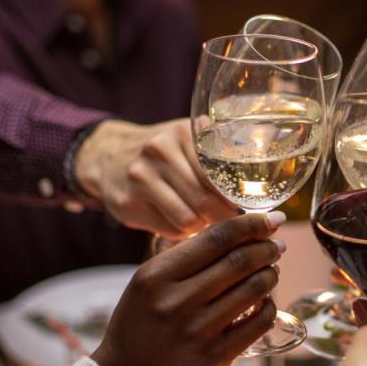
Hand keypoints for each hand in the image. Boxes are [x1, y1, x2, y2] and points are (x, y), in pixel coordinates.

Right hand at [75, 118, 236, 238]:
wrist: (108, 156)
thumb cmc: (164, 153)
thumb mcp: (188, 140)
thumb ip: (219, 153)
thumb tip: (258, 189)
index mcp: (182, 133)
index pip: (219, 175)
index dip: (236, 197)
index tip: (247, 208)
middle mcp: (159, 151)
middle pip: (205, 200)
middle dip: (222, 216)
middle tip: (230, 222)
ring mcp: (140, 177)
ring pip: (188, 219)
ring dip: (201, 227)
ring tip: (204, 221)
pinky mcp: (127, 203)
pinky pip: (169, 229)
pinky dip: (181, 232)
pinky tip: (180, 222)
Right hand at [91, 213, 284, 365]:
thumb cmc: (143, 316)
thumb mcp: (150, 278)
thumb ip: (189, 255)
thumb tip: (241, 230)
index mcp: (157, 276)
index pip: (216, 239)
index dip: (251, 225)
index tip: (272, 219)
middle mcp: (176, 302)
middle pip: (239, 262)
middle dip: (266, 248)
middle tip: (277, 244)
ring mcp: (197, 331)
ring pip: (253, 289)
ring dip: (270, 274)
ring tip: (271, 268)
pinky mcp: (215, 355)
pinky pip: (259, 322)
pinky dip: (269, 305)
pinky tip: (265, 298)